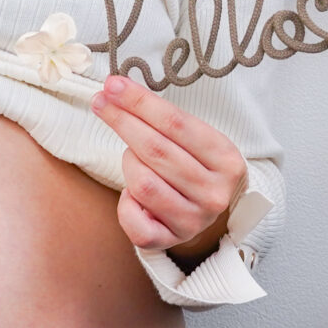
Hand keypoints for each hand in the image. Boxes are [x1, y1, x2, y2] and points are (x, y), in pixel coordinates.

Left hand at [93, 74, 247, 259]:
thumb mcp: (199, 141)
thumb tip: (118, 91)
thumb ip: (167, 120)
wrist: (211, 213)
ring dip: (128, 163)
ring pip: (142, 183)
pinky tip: (132, 193)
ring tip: (133, 157)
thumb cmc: (197, 167)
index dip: (140, 102)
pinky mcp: (170, 241)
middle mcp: (214, 193)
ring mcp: (193, 221)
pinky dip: (125, 203)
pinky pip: (133, 220)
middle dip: (122, 121)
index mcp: (226, 161)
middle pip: (155, 150)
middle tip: (101, 102)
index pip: (176, 124)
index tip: (113, 85)